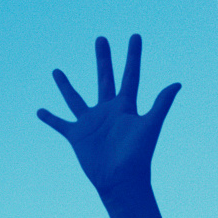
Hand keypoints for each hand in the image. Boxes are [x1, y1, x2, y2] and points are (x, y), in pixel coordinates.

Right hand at [37, 35, 178, 191]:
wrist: (122, 180)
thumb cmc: (138, 155)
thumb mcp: (150, 126)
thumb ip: (161, 104)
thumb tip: (177, 84)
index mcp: (126, 106)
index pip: (131, 75)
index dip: (133, 56)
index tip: (135, 36)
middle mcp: (108, 111)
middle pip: (105, 78)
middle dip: (103, 59)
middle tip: (101, 39)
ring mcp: (91, 122)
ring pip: (75, 98)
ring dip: (66, 85)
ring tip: (56, 71)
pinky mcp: (77, 136)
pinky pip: (61, 124)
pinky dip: (50, 118)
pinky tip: (40, 111)